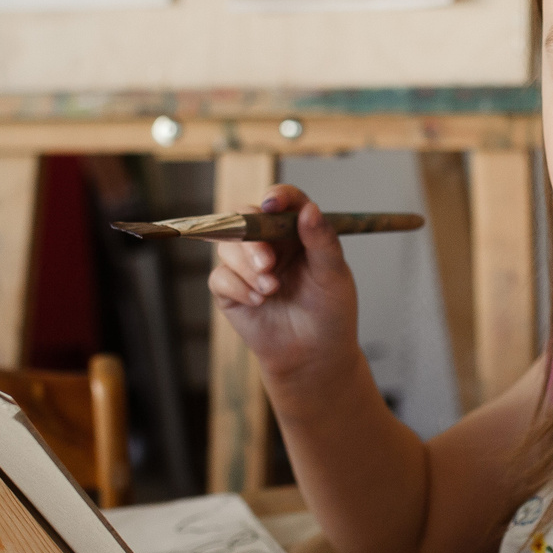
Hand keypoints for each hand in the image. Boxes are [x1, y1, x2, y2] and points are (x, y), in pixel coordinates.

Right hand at [204, 184, 359, 383]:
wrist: (315, 355)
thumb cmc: (330, 312)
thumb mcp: (333, 275)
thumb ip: (322, 241)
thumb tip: (309, 210)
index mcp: (297, 232)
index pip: (284, 201)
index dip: (276, 196)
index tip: (272, 204)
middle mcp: (269, 243)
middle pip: (244, 218)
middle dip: (252, 239)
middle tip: (267, 264)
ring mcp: (248, 266)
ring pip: (227, 246)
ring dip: (247, 268)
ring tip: (271, 290)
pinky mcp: (231, 290)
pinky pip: (220, 277)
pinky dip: (238, 288)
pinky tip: (259, 302)